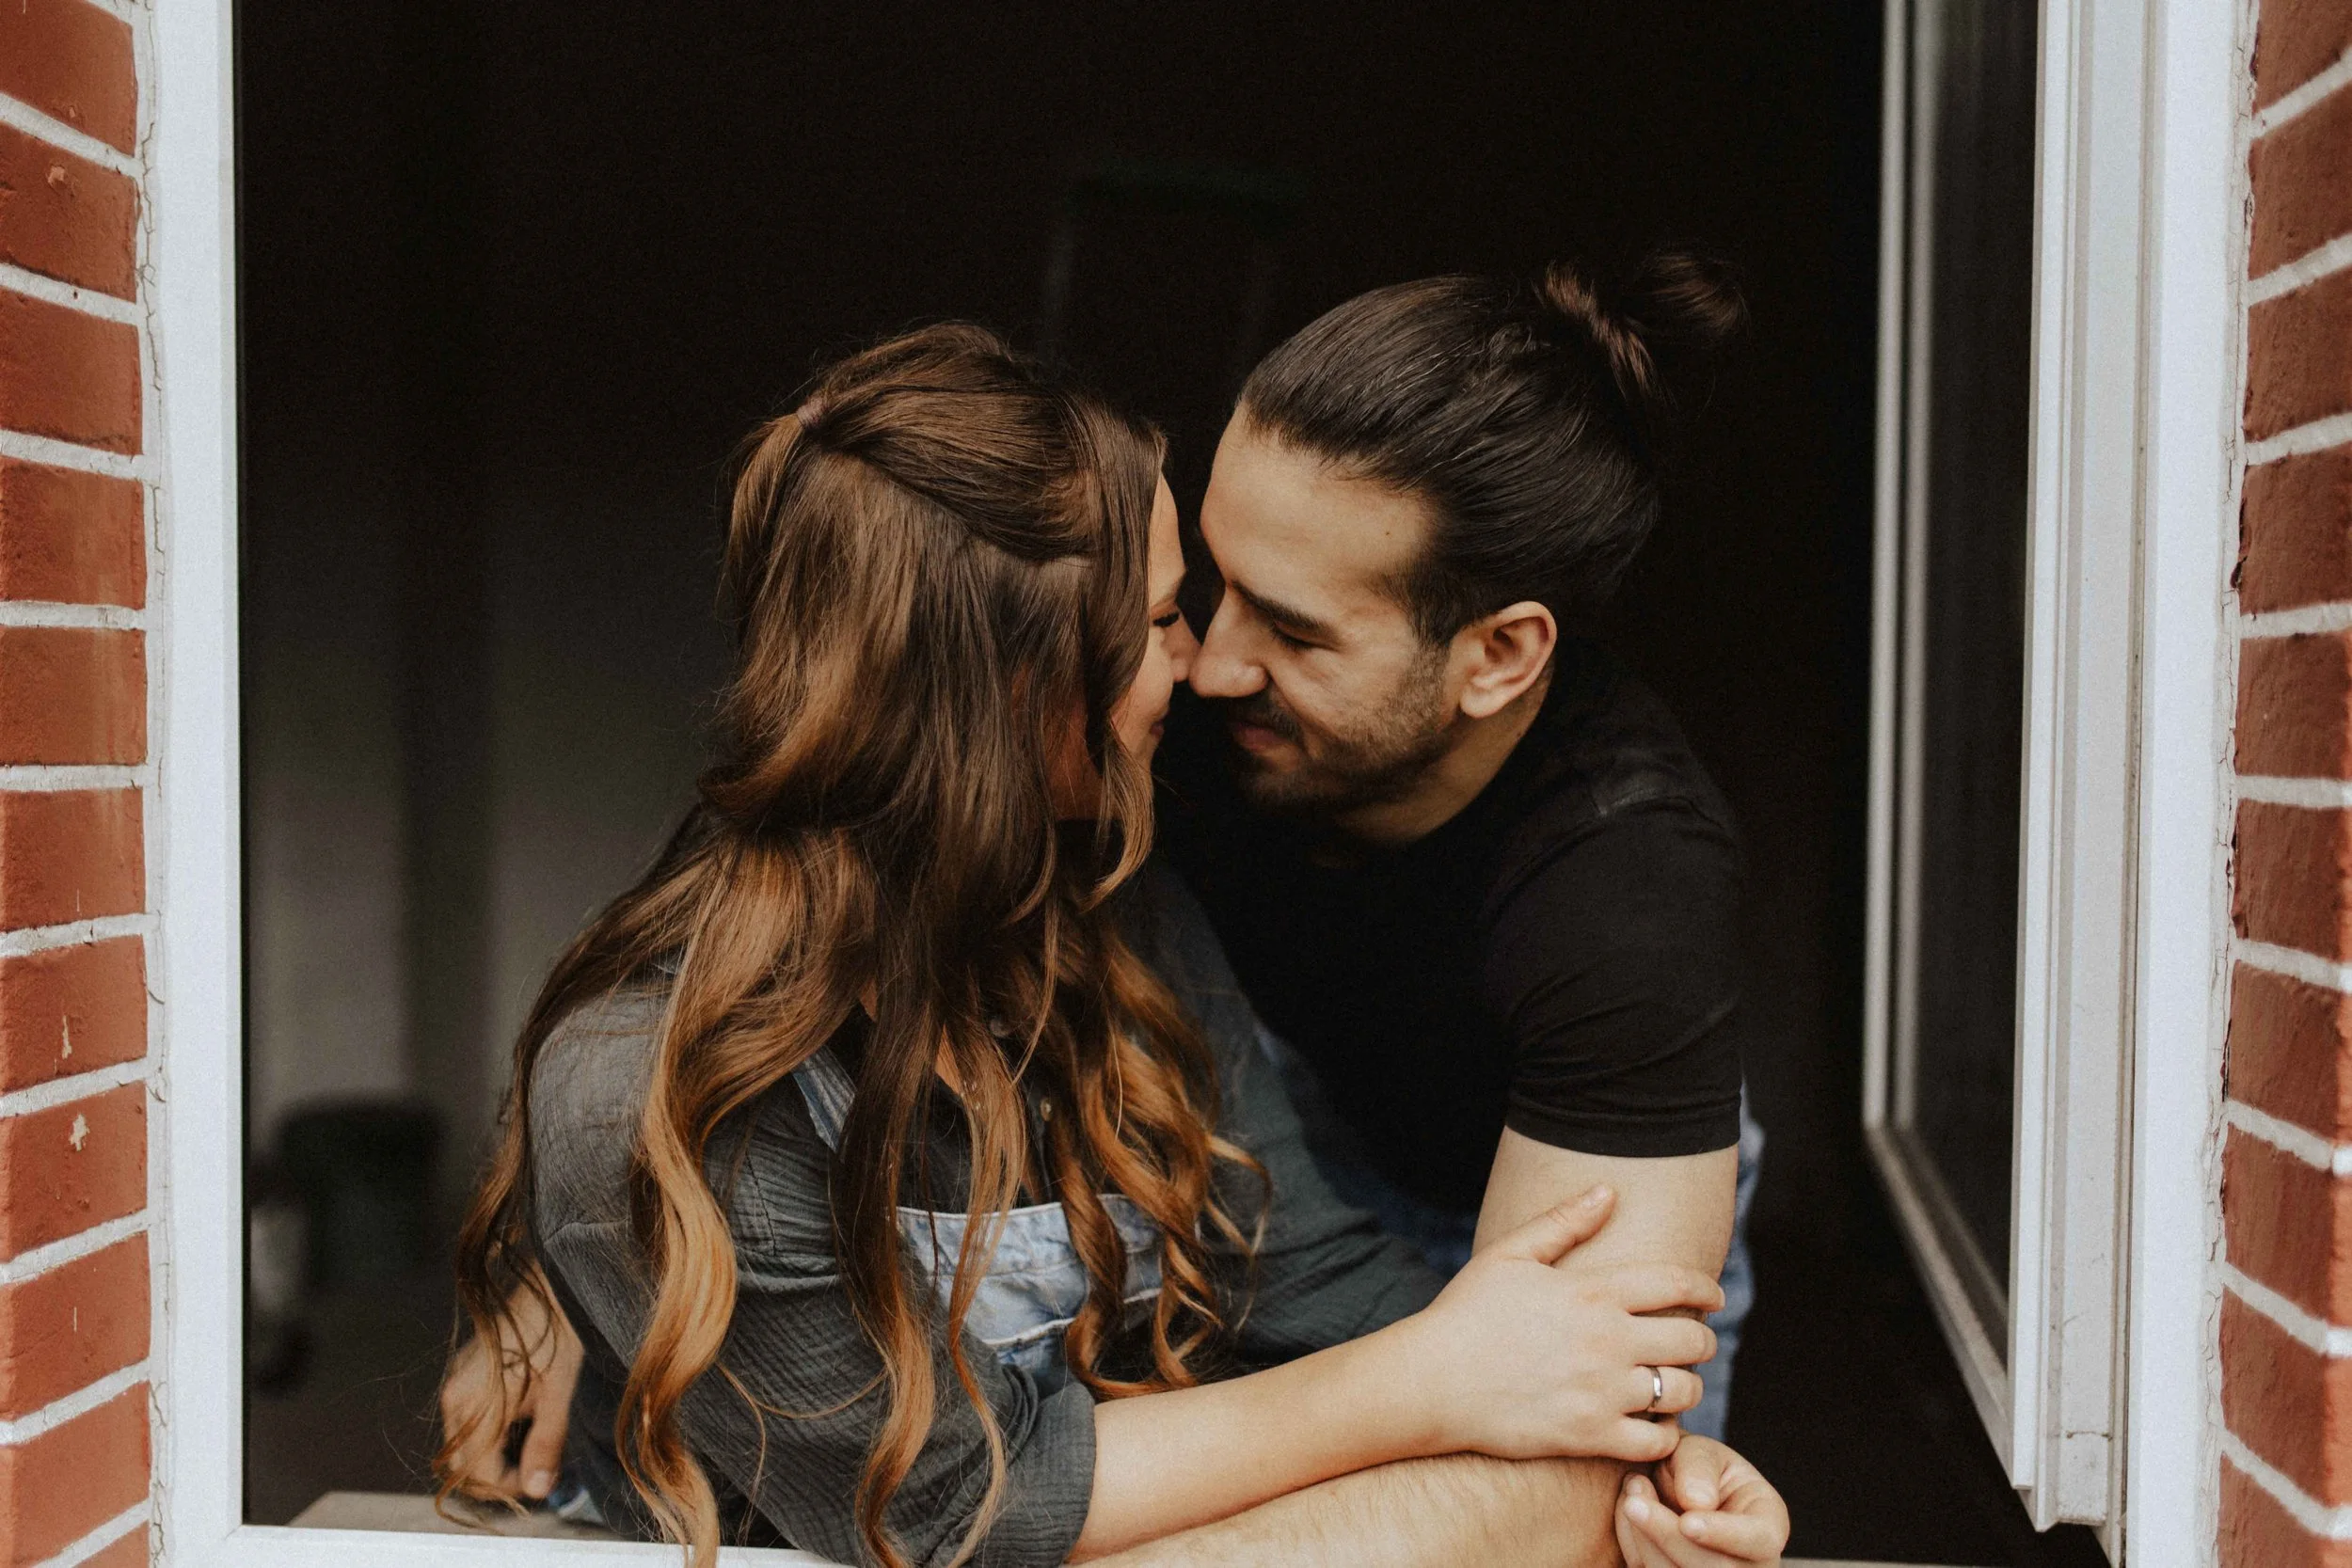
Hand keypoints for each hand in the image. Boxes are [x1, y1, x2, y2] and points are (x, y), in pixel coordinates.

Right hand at [439, 1281, 584, 1501]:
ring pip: (470, 1445)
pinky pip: (475, 1421)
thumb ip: (547, 1444)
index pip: (478, 1473)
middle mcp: (455, 1396)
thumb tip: (538, 1491)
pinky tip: (532, 1421)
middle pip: (467, 1464)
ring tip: (545, 1443)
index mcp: (472, 1403)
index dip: (513, 1487)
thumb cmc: (562, 1330)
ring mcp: (459, 1384)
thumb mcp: (562, 1391)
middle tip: (547, 1469)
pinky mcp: (469, 1376)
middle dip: (505, 1476)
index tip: (548, 1480)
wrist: (556, 1282)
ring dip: (503, 1456)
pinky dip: (499, 1433)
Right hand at [1392, 1186, 1723, 1464]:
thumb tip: (1608, 1191)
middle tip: (1693, 1343)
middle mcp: (1607, 1341)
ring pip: (1682, 1391)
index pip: (1675, 1283)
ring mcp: (1601, 1391)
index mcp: (1592, 1292)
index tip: (1714, 1296)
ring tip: (1672, 1384)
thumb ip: (1564, 1223)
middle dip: (1702, 1339)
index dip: (1705, 1287)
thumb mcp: (1510, 1255)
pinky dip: (1665, 1434)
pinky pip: (1657, 1440)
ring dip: (1686, 1386)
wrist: (1430, 1381)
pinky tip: (1652, 1423)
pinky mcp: (1590, 1436)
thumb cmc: (1466, 1314)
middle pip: (1691, 1339)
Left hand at [1614, 1434, 1788, 1565]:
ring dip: (1645, 1540)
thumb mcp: (1701, 1451)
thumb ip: (1699, 1467)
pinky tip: (1628, 1514)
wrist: (1671, 1486)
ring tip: (1632, 1493)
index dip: (1722, 1534)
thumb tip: (1696, 1503)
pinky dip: (1633, 1547)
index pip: (1758, 1540)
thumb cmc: (1695, 1468)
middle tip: (1633, 1500)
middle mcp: (1750, 1565)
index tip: (1687, 1521)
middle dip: (1668, 1536)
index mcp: (1768, 1527)